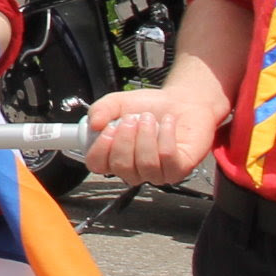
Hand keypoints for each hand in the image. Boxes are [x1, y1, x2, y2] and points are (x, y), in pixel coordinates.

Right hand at [81, 85, 214, 186]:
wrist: (181, 102)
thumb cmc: (150, 107)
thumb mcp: (118, 103)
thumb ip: (101, 109)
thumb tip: (94, 124)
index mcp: (114, 157)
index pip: (97, 165)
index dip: (100, 149)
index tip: (108, 128)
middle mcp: (134, 170)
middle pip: (121, 167)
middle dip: (126, 139)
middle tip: (132, 119)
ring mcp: (157, 173)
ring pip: (146, 164)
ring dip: (146, 136)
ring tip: (149, 119)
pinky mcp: (179, 169)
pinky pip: (168, 158)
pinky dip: (166, 135)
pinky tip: (167, 122)